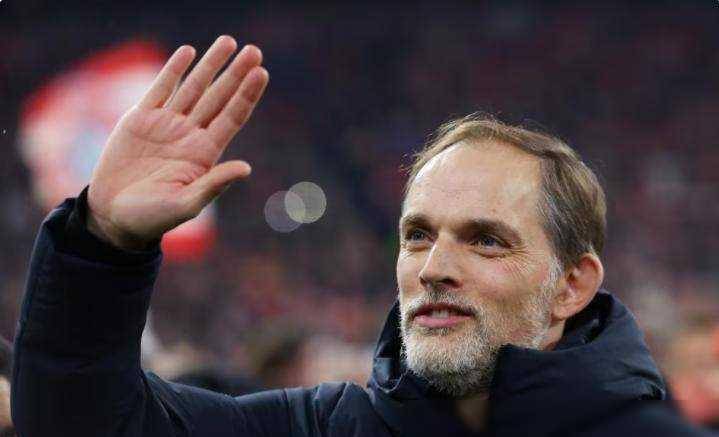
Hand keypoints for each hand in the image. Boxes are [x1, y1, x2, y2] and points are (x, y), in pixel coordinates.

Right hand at [86, 35, 268, 250]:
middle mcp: (189, 134)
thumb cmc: (152, 217)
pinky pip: (160, 89)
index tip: (262, 73)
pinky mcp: (140, 119)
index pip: (232, 117)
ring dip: (210, 65)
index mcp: (204, 154)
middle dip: (236, 74)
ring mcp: (166, 125)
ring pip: (193, 87)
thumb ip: (214, 184)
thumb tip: (247, 168)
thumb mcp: (186, 205)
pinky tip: (188, 53)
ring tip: (229, 42)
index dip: (247, 95)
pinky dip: (174, 70)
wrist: (113, 216)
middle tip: (255, 50)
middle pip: (218, 97)